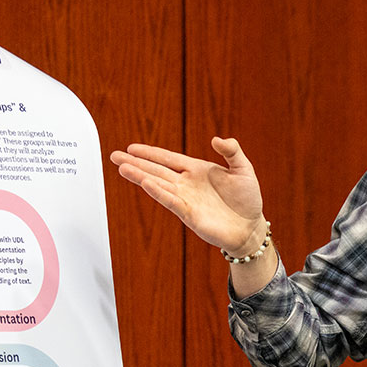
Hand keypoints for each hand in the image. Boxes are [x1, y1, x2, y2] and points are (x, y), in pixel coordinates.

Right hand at [110, 137, 264, 252]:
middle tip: (115, 156)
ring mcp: (186, 199)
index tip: (132, 147)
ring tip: (122, 168)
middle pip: (156, 170)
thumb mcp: (243, 169)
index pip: (168, 158)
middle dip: (136, 163)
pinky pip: (171, 201)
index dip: (150, 153)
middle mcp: (187, 184)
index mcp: (197, 170)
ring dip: (141, 176)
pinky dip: (159, 192)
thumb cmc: (247, 199)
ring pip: (158, 184)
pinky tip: (146, 183)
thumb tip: (217, 139)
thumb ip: (232, 151)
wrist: (251, 227)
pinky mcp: (189, 215)